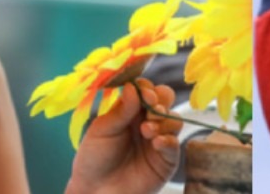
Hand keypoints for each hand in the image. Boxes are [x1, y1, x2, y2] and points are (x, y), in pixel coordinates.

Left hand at [66, 79, 182, 193]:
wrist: (96, 192)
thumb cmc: (94, 158)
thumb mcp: (102, 130)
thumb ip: (122, 109)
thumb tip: (134, 86)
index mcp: (130, 110)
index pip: (146, 90)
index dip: (147, 88)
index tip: (144, 93)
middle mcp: (147, 121)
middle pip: (166, 99)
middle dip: (161, 100)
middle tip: (150, 109)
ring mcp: (158, 139)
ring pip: (174, 119)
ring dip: (163, 120)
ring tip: (146, 131)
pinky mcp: (166, 159)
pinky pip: (175, 144)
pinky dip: (168, 140)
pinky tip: (156, 143)